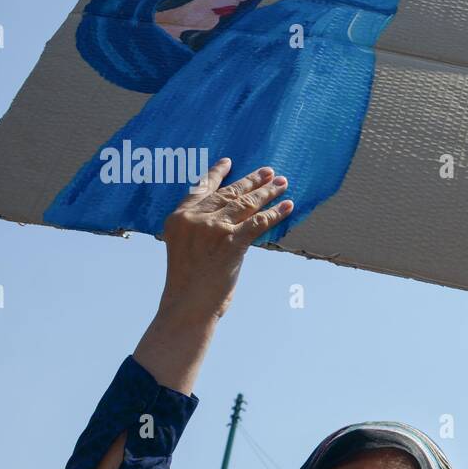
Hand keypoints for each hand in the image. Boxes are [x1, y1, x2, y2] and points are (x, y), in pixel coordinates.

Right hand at [156, 158, 291, 324]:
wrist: (187, 306)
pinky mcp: (231, 243)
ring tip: (282, 184)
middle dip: (253, 181)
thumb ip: (199, 228)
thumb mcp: (185, 247)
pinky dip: (276, 213)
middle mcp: (195, 218)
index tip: (229, 162)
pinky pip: (259, 222)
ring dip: (268, 193)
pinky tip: (288, 206)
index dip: (217, 173)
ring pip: (246, 204)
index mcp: (179, 217)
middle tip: (269, 172)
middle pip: (229, 193)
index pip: (201, 187)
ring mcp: (213, 229)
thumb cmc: (187, 282)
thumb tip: (228, 218)